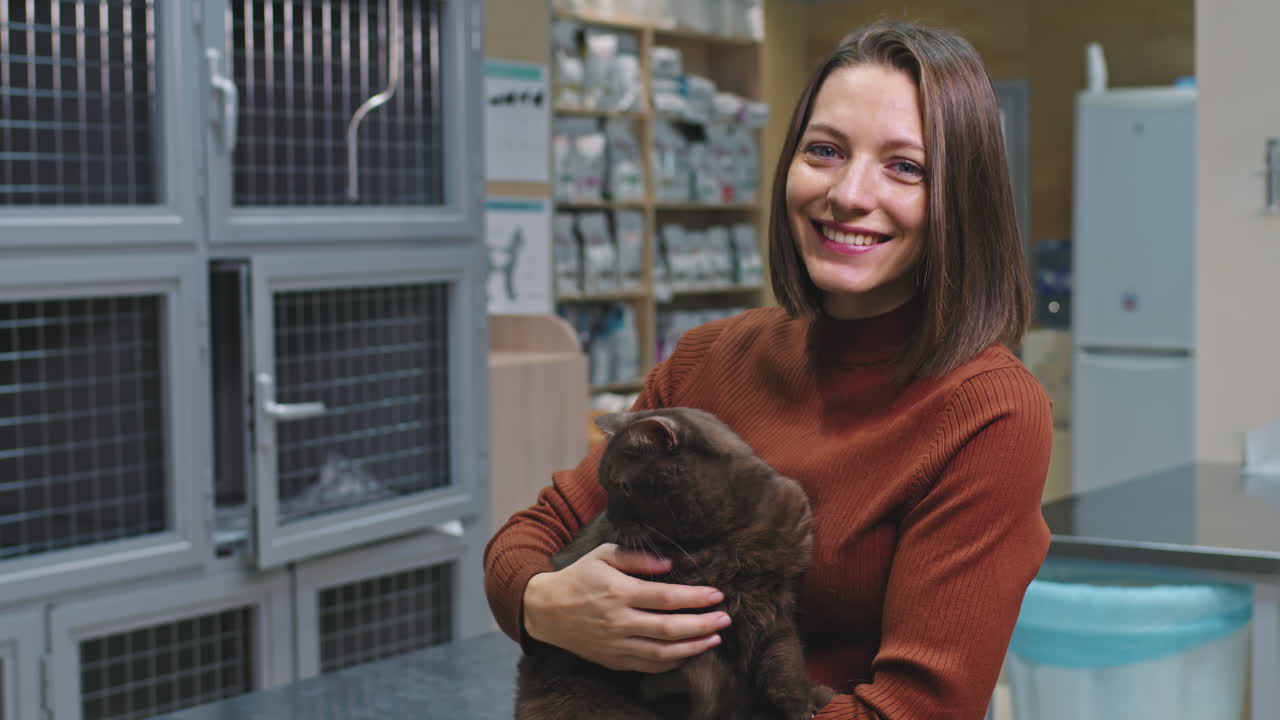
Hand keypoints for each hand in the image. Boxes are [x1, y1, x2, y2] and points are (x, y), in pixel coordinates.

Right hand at [522, 543, 731, 672]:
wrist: (545, 610)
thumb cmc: (578, 576)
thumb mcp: (603, 555)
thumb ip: (637, 557)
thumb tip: (670, 564)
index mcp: (617, 592)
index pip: (665, 597)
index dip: (694, 597)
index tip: (717, 594)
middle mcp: (618, 621)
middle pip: (669, 628)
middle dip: (702, 625)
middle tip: (726, 619)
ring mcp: (615, 644)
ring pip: (662, 653)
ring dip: (693, 648)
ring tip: (714, 639)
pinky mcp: (612, 660)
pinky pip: (647, 667)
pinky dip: (671, 663)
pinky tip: (688, 654)